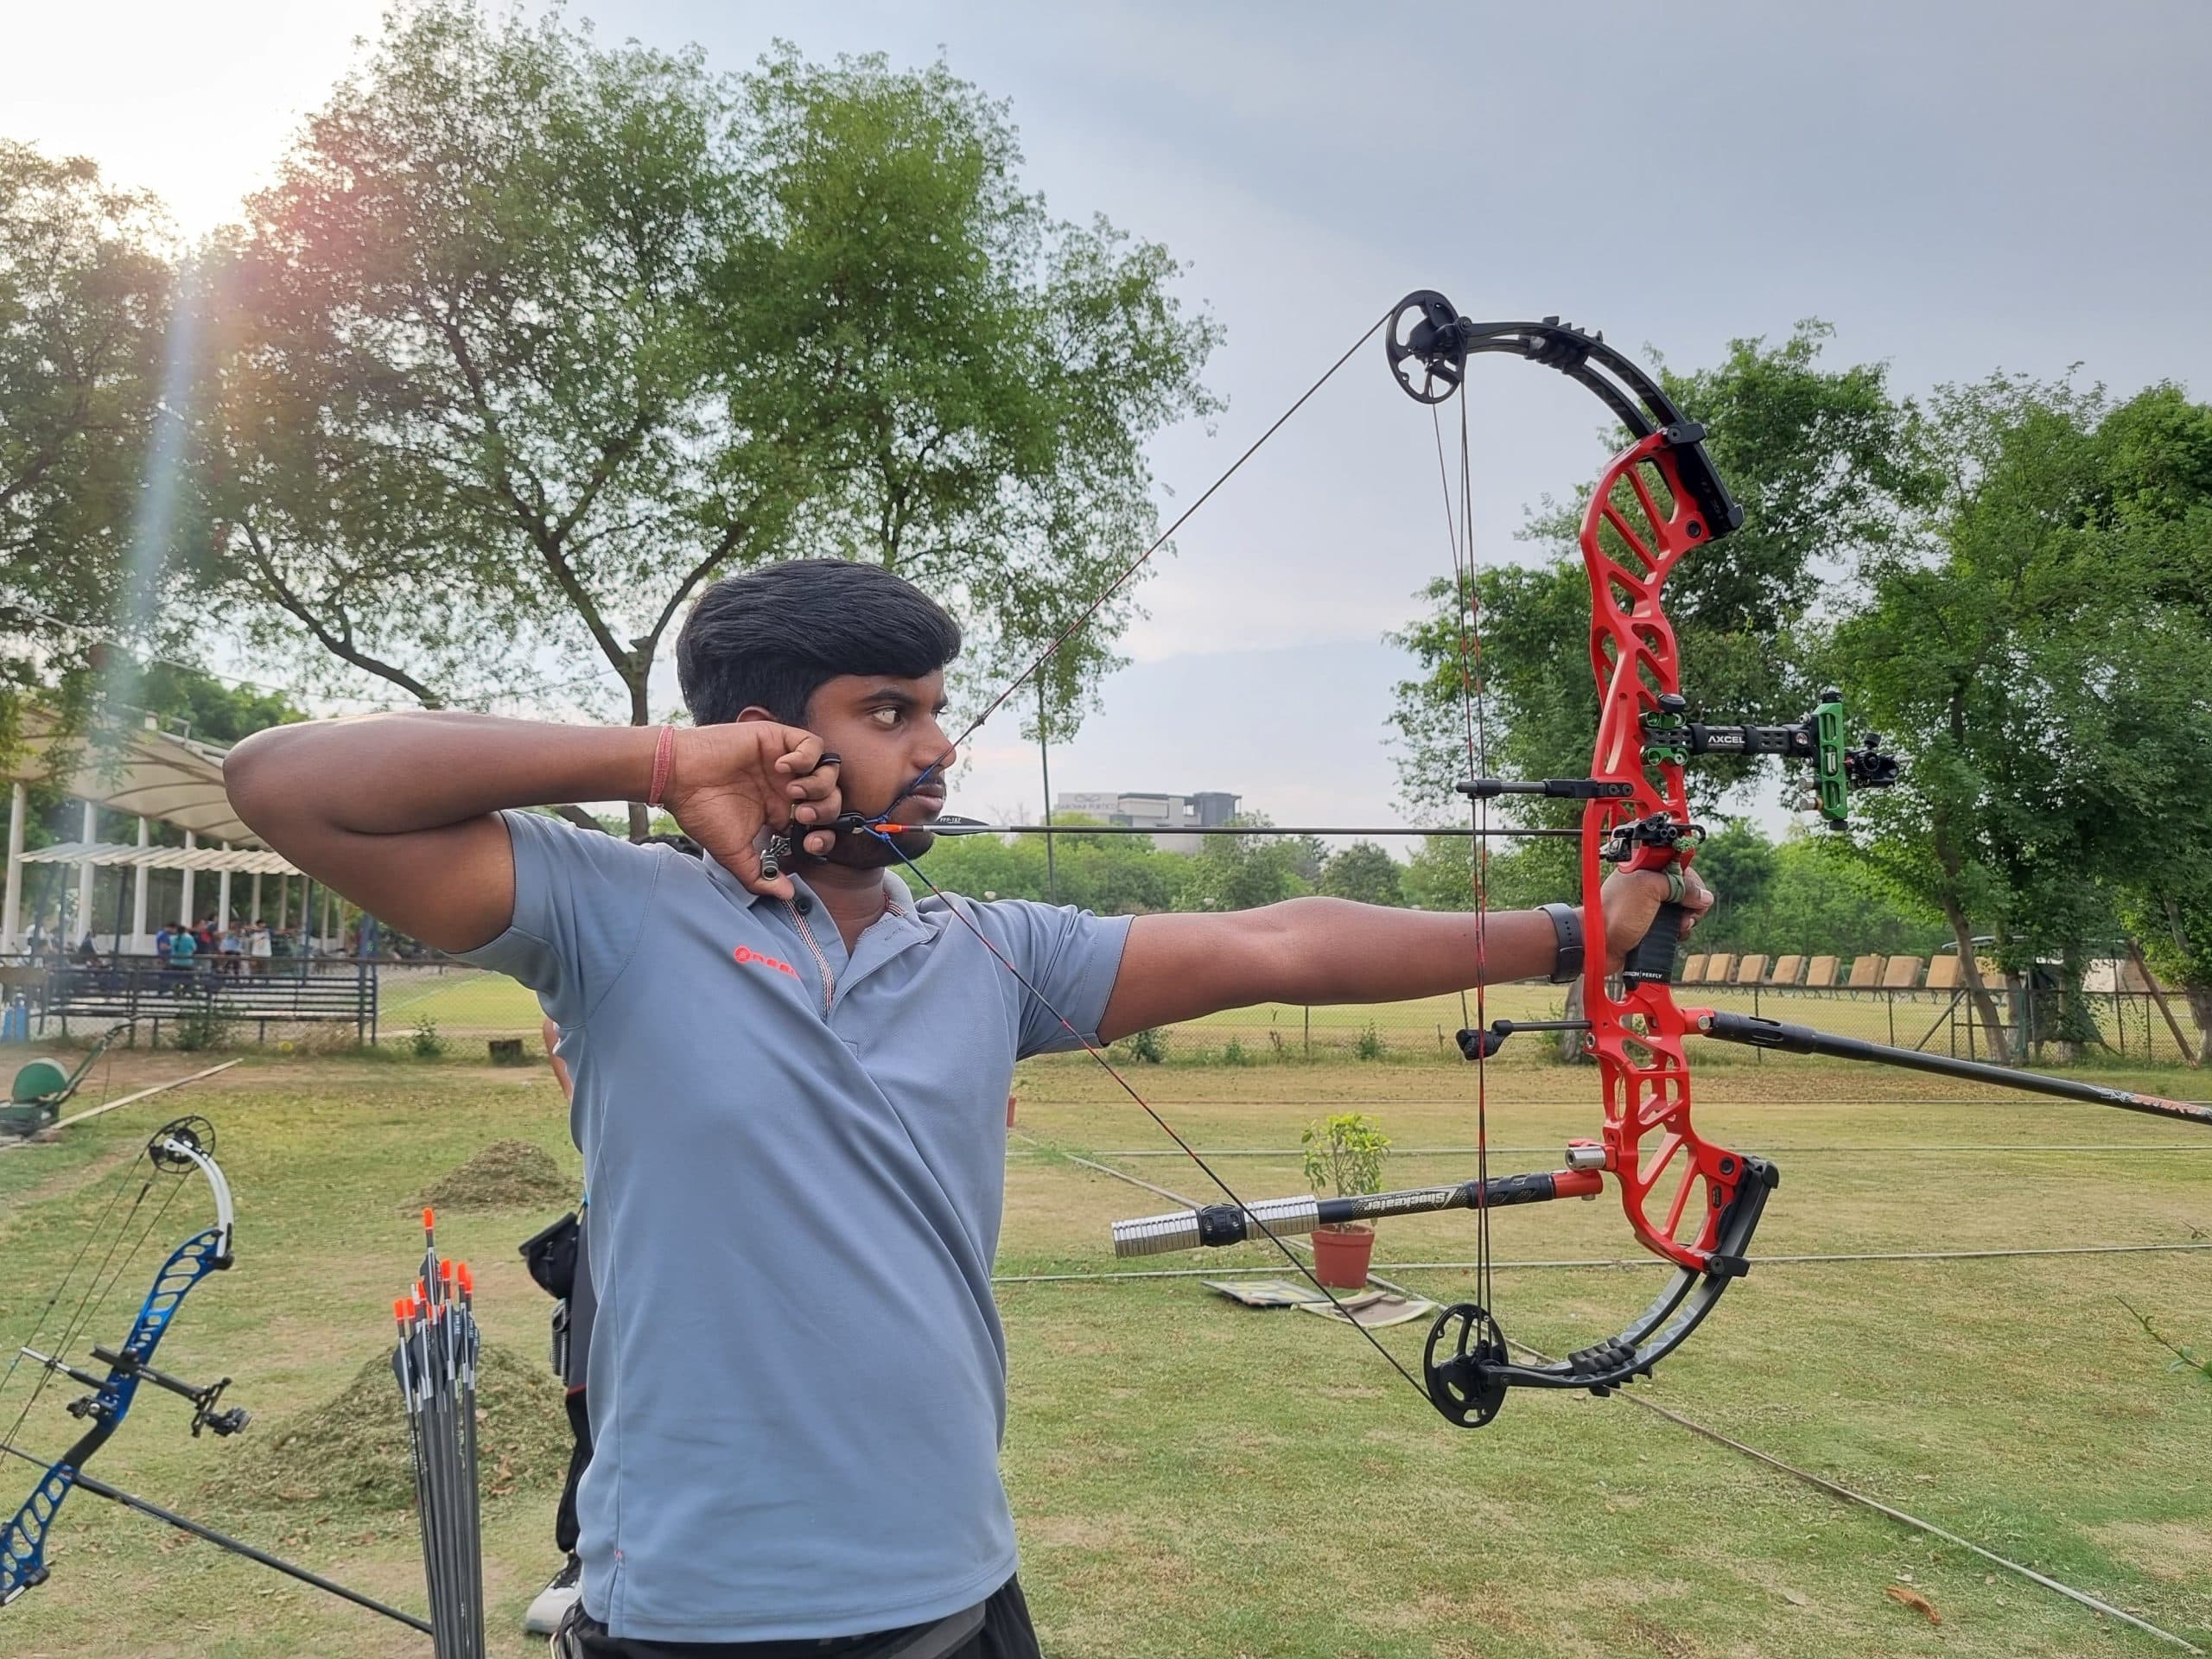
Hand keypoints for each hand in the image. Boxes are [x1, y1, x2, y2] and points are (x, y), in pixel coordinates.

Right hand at [660, 724, 841, 898]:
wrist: (678, 778)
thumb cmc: (702, 813)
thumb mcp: (734, 853)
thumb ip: (760, 876)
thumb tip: (787, 896)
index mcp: (782, 813)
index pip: (821, 824)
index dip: (826, 836)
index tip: (809, 844)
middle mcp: (787, 788)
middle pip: (832, 798)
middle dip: (826, 812)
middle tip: (801, 816)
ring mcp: (785, 763)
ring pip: (829, 771)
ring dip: (819, 785)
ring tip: (793, 793)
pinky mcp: (777, 739)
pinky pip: (813, 743)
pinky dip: (807, 757)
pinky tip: (783, 768)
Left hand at [1597, 863, 1713, 973]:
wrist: (1599, 945)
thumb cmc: (1615, 914)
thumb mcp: (1648, 889)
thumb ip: (1679, 886)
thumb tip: (1704, 896)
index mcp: (1644, 868)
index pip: (1679, 864)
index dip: (1690, 878)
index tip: (1694, 891)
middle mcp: (1649, 885)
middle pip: (1685, 888)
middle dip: (1692, 901)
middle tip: (1686, 913)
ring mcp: (1651, 906)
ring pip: (1683, 908)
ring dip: (1687, 918)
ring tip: (1678, 926)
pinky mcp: (1652, 925)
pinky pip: (1675, 924)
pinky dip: (1679, 930)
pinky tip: (1674, 934)